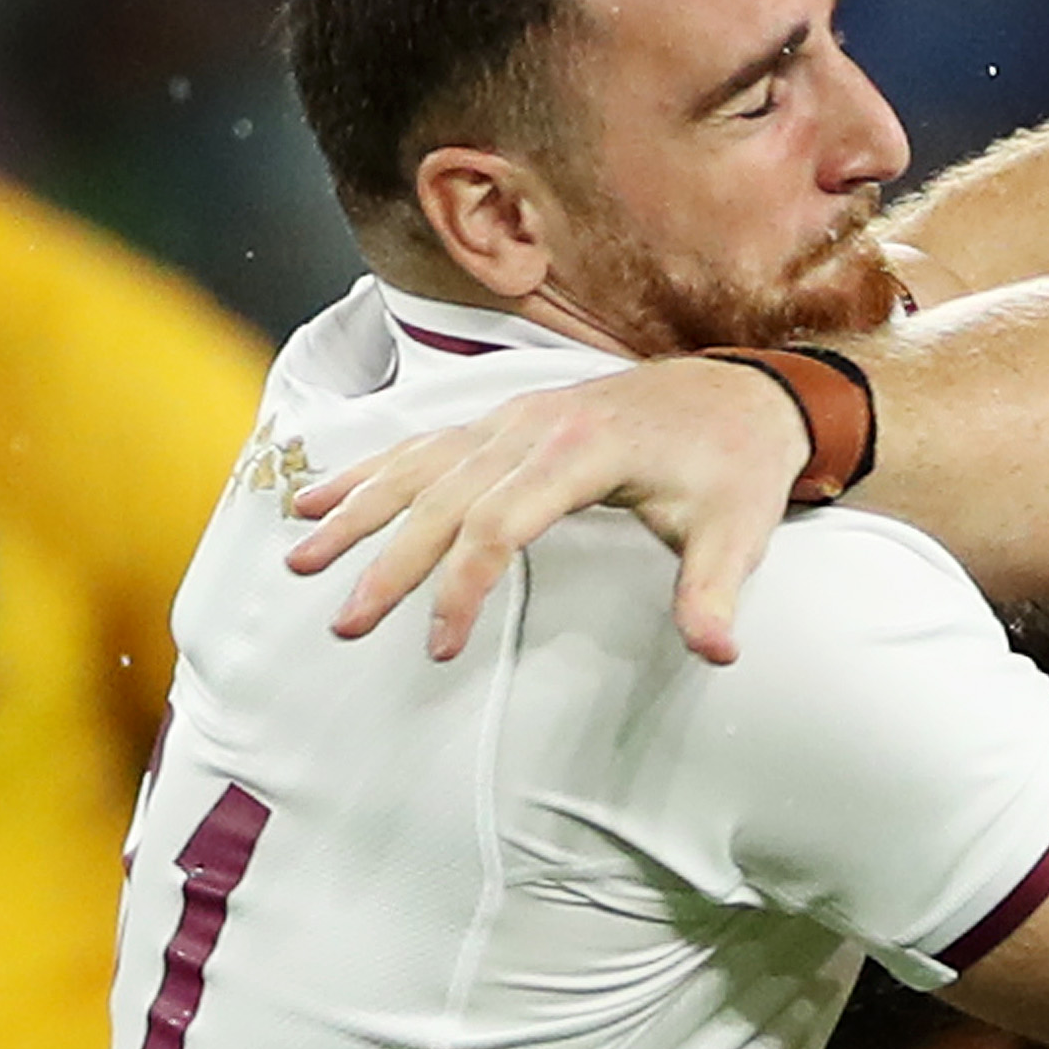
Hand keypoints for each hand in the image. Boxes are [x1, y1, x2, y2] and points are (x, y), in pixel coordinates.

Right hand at [285, 357, 807, 663]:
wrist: (746, 393)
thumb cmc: (736, 464)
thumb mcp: (737, 530)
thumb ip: (714, 592)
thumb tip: (719, 655)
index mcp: (586, 449)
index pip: (501, 523)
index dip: (463, 587)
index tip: (441, 646)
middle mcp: (538, 424)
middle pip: (445, 498)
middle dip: (391, 563)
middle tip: (346, 624)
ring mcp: (518, 415)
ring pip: (422, 466)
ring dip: (359, 511)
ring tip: (301, 559)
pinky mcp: (510, 418)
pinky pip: (428, 444)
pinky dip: (372, 470)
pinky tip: (320, 497)